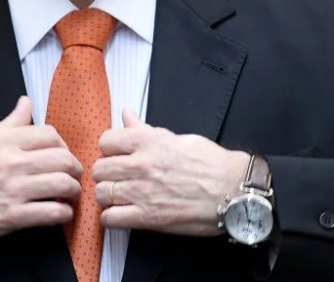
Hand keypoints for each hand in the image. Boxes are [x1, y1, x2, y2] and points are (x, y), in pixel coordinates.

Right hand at [0, 96, 82, 247]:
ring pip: (63, 184)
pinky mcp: (12, 217)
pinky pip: (51, 213)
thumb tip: (25, 103)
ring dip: (73, 190)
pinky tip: (61, 213)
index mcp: (4, 141)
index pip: (50, 134)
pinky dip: (63, 213)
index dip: (63, 145)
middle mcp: (13, 162)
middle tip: (73, 176)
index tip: (62, 154)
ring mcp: (14, 190)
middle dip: (74, 168)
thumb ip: (7, 124)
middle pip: (63, 159)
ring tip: (70, 195)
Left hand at [93, 109, 248, 235]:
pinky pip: (111, 218)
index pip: (106, 140)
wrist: (233, 190)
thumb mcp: (177, 138)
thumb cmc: (211, 163)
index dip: (109, 149)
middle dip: (105, 173)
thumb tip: (127, 114)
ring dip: (107, 195)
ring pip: (101, 193)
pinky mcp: (148, 217)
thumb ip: (146, 129)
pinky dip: (111, 217)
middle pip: (99, 169)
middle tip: (116, 177)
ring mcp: (142, 192)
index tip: (116, 155)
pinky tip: (122, 213)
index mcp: (148, 141)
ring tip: (118, 196)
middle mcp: (141, 165)